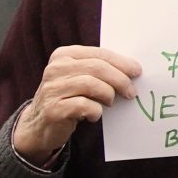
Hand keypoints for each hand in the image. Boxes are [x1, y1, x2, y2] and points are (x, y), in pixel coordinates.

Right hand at [14, 45, 142, 158]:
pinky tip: (94, 115)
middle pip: (97, 68)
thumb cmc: (68, 97)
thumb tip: (132, 70)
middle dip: (120, 80)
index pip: (99, 54)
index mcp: (64, 55)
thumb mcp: (79, 77)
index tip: (137, 71)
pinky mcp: (53, 109)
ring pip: (91, 85)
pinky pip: (84, 105)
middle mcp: (55, 69)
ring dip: (108, 95)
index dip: (121, 62)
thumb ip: (99, 70)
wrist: (40, 124)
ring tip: (110, 103)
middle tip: (131, 92)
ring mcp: (52, 89)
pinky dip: (96, 111)